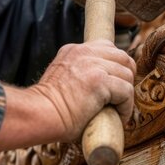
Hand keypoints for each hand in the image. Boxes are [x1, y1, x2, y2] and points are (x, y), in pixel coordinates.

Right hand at [0, 40, 135, 151]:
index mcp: (73, 50)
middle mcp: (83, 52)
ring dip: (126, 95)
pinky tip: (118, 117)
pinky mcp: (100, 80)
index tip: (116, 84)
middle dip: (127, 77)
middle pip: (122, 57)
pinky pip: (127, 90)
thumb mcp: (62, 80)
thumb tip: (99, 88)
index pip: (107, 48)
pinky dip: (126, 107)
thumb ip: (79, 74)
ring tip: (118, 110)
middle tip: (122, 97)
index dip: (116, 66)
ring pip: (127, 74)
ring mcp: (92, 64)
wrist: (37, 115)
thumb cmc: (47, 108)